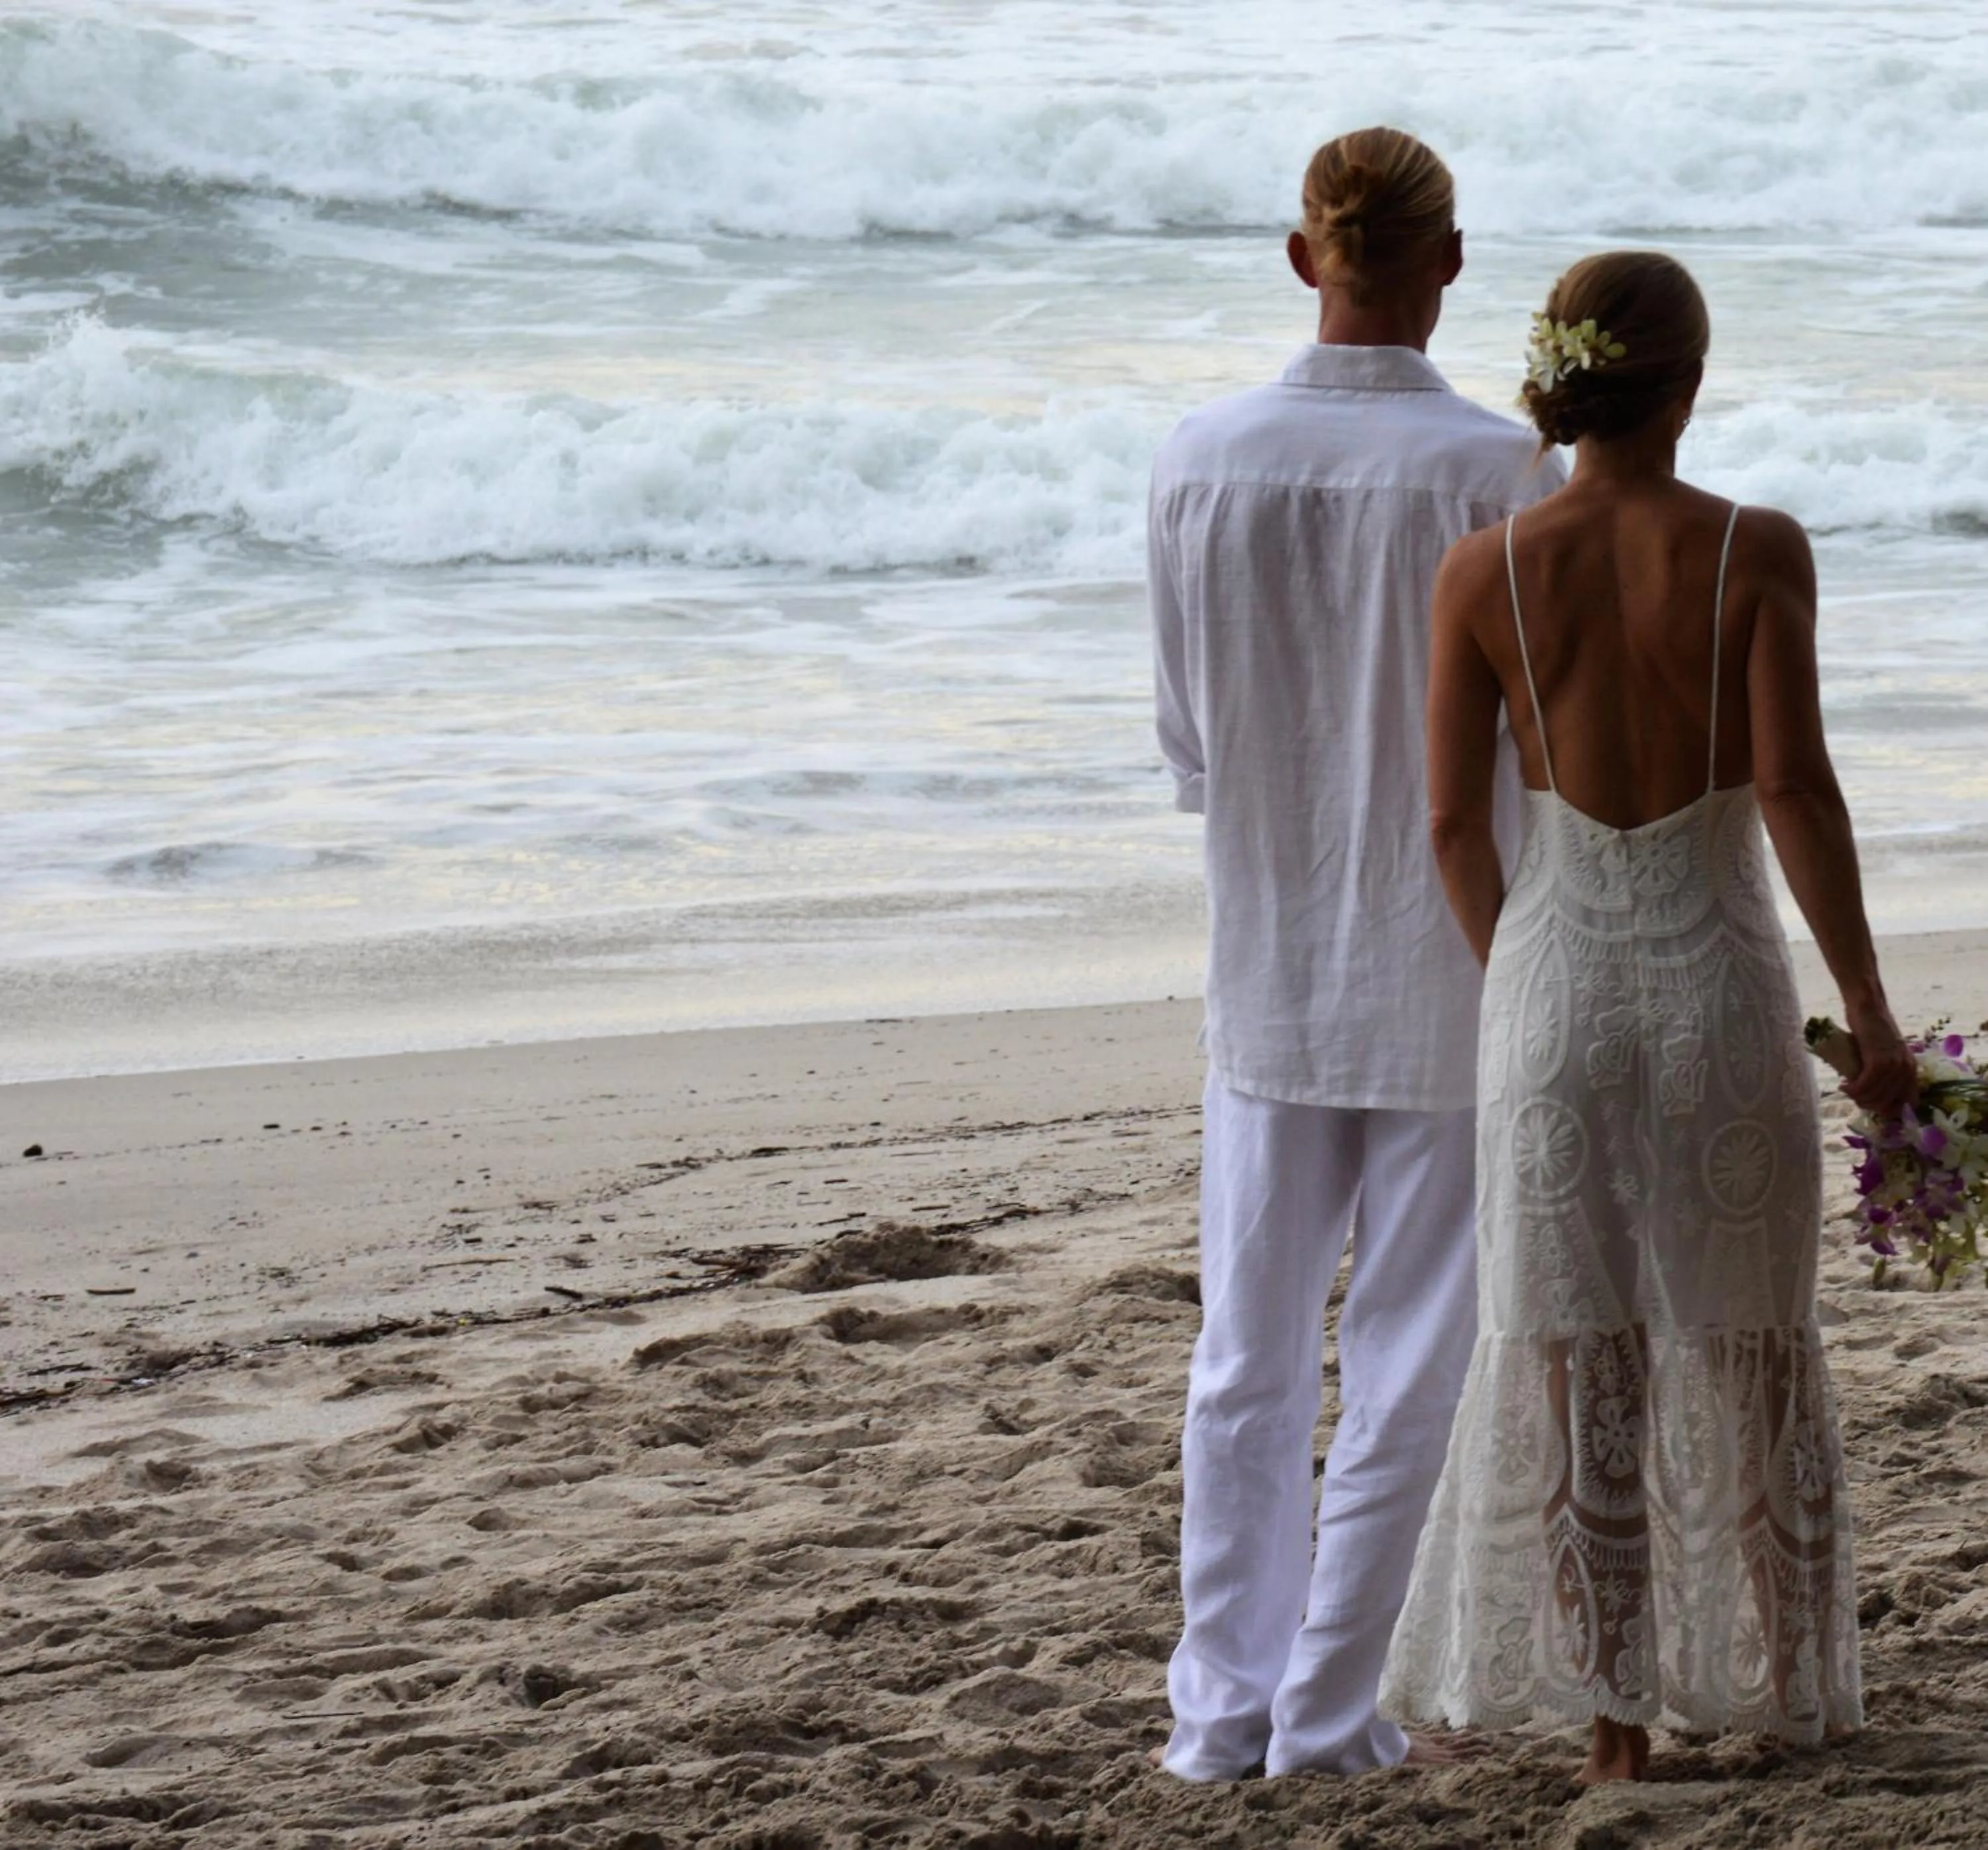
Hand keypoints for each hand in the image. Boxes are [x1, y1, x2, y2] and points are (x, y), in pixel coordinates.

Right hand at [1841, 1000, 1916, 1115]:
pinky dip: (1853, 1089)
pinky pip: (1865, 1085)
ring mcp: (1893, 1066)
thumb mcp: (1887, 1053)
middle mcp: (1906, 1070)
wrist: (1868, 1007)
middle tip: (1855, 1097)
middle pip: (1888, 1104)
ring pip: (1875, 1096)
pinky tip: (1844, 1086)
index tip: (1872, 1104)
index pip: (1908, 1102)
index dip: (1890, 1109)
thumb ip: (1887, 1070)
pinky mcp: (1877, 1060)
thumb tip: (1874, 1092)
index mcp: (1912, 1069)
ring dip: (1858, 1098)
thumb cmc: (1873, 1028)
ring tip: (1847, 1090)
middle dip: (1869, 1105)